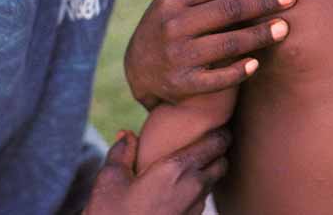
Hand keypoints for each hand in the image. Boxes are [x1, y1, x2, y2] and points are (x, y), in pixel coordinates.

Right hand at [85, 129, 229, 214]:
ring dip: (207, 172)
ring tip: (189, 165)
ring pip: (213, 183)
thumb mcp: (110, 180)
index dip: (220, 132)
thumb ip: (121, 152)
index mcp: (177, 168)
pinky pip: (202, 201)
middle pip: (223, 162)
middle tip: (204, 142)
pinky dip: (197, 191)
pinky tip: (178, 190)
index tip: (214, 125)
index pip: (217, 142)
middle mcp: (194, 187)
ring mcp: (195, 209)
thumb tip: (126, 135)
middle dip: (218, 151)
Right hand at [125, 0, 295, 108]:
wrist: (139, 70)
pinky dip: (237, 71)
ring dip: (259, 35)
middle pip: (227, 10)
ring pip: (227, 43)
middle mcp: (172, 25)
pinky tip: (257, 63)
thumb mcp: (181, 0)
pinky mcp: (181, 84)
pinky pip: (216, 79)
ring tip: (284, 28)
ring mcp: (176, 56)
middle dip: (262, 3)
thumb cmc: (171, 25)